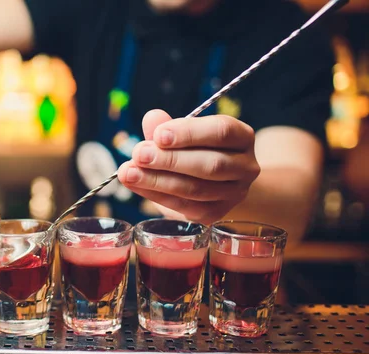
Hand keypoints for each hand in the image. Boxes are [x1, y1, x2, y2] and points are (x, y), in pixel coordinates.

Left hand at [117, 110, 260, 223]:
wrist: (216, 184)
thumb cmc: (197, 150)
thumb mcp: (184, 134)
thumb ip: (168, 127)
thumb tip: (152, 118)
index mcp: (242, 137)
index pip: (221, 132)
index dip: (189, 133)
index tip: (158, 134)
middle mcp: (245, 167)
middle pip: (210, 164)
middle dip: (170, 160)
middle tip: (139, 155)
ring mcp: (234, 194)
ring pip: (196, 189)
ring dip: (157, 181)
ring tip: (129, 172)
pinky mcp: (216, 214)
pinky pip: (185, 206)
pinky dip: (157, 196)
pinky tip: (136, 185)